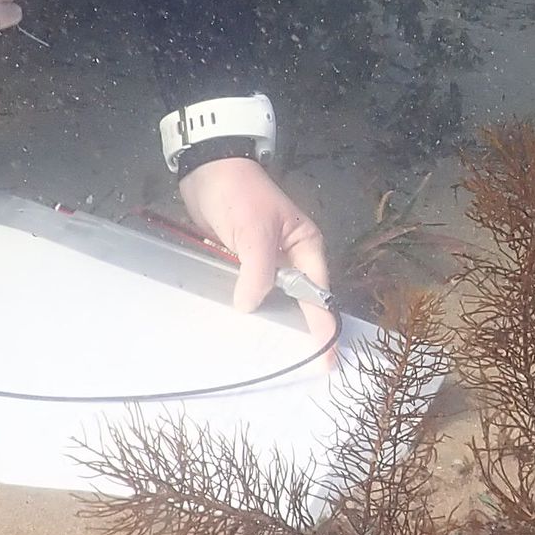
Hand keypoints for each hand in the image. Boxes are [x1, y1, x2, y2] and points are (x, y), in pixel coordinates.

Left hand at [179, 156, 336, 360]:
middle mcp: (292, 256)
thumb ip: (258, 272)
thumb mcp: (254, 231)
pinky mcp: (243, 261)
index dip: (323, 326)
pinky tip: (246, 328)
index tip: (327, 358)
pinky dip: (250, 308)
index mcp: (306, 246)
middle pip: (299, 300)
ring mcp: (267, 260)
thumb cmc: (240, 194)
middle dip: (302, 329)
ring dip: (273, 320)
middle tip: (307, 365)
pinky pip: (251, 291)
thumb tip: (251, 307)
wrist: (207, 169)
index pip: (318, 294)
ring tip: (276, 354)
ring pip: (274, 298)